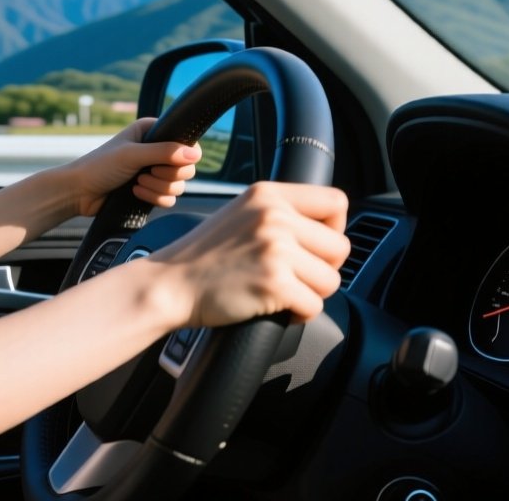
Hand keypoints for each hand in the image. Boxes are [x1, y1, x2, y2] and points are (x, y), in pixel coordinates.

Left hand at [58, 116, 201, 217]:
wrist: (80, 192)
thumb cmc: (99, 166)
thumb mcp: (132, 155)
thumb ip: (164, 152)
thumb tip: (194, 154)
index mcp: (153, 131)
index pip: (188, 143)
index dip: (184, 156)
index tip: (166, 162)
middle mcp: (157, 149)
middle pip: (187, 168)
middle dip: (167, 175)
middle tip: (147, 172)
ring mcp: (155, 171)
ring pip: (179, 185)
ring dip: (158, 188)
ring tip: (137, 183)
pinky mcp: (151, 190)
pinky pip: (170, 199)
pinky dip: (154, 198)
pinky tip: (135, 192)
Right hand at [148, 181, 349, 326]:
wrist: (168, 283)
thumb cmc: (202, 256)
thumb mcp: (240, 213)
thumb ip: (278, 212)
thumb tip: (325, 228)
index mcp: (267, 195)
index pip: (336, 202)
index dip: (334, 227)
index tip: (315, 245)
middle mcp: (274, 216)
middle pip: (340, 247)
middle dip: (322, 268)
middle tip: (295, 276)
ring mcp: (275, 249)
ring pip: (331, 280)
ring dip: (311, 293)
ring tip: (282, 291)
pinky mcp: (274, 283)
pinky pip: (314, 306)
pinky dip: (299, 315)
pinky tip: (275, 307)